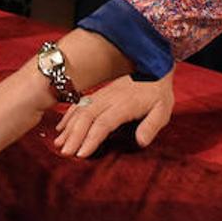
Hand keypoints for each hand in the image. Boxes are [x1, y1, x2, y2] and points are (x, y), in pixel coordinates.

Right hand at [53, 71, 174, 157]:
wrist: (152, 66)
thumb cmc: (158, 93)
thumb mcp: (162, 110)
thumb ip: (151, 126)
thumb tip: (140, 142)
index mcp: (124, 104)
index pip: (104, 123)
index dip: (91, 138)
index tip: (81, 154)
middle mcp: (109, 98)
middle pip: (87, 117)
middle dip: (74, 136)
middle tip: (65, 153)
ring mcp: (101, 94)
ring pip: (80, 110)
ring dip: (68, 127)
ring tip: (59, 144)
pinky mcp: (98, 93)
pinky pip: (79, 104)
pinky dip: (68, 116)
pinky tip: (61, 128)